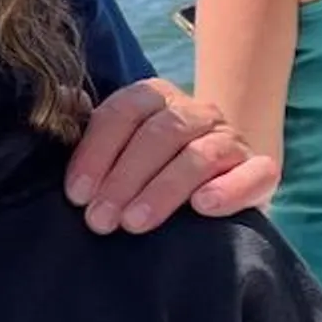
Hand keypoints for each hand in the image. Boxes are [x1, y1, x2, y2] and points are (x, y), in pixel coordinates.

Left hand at [64, 78, 278, 234]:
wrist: (215, 187)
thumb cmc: (149, 171)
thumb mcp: (116, 150)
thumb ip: (90, 128)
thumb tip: (61, 98)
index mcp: (155, 97)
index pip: (123, 112)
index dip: (97, 152)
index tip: (76, 194)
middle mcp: (195, 112)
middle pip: (159, 134)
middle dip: (124, 179)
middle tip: (100, 220)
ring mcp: (230, 139)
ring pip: (199, 156)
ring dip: (163, 190)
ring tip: (135, 223)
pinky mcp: (260, 170)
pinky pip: (253, 173)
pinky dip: (229, 189)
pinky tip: (203, 207)